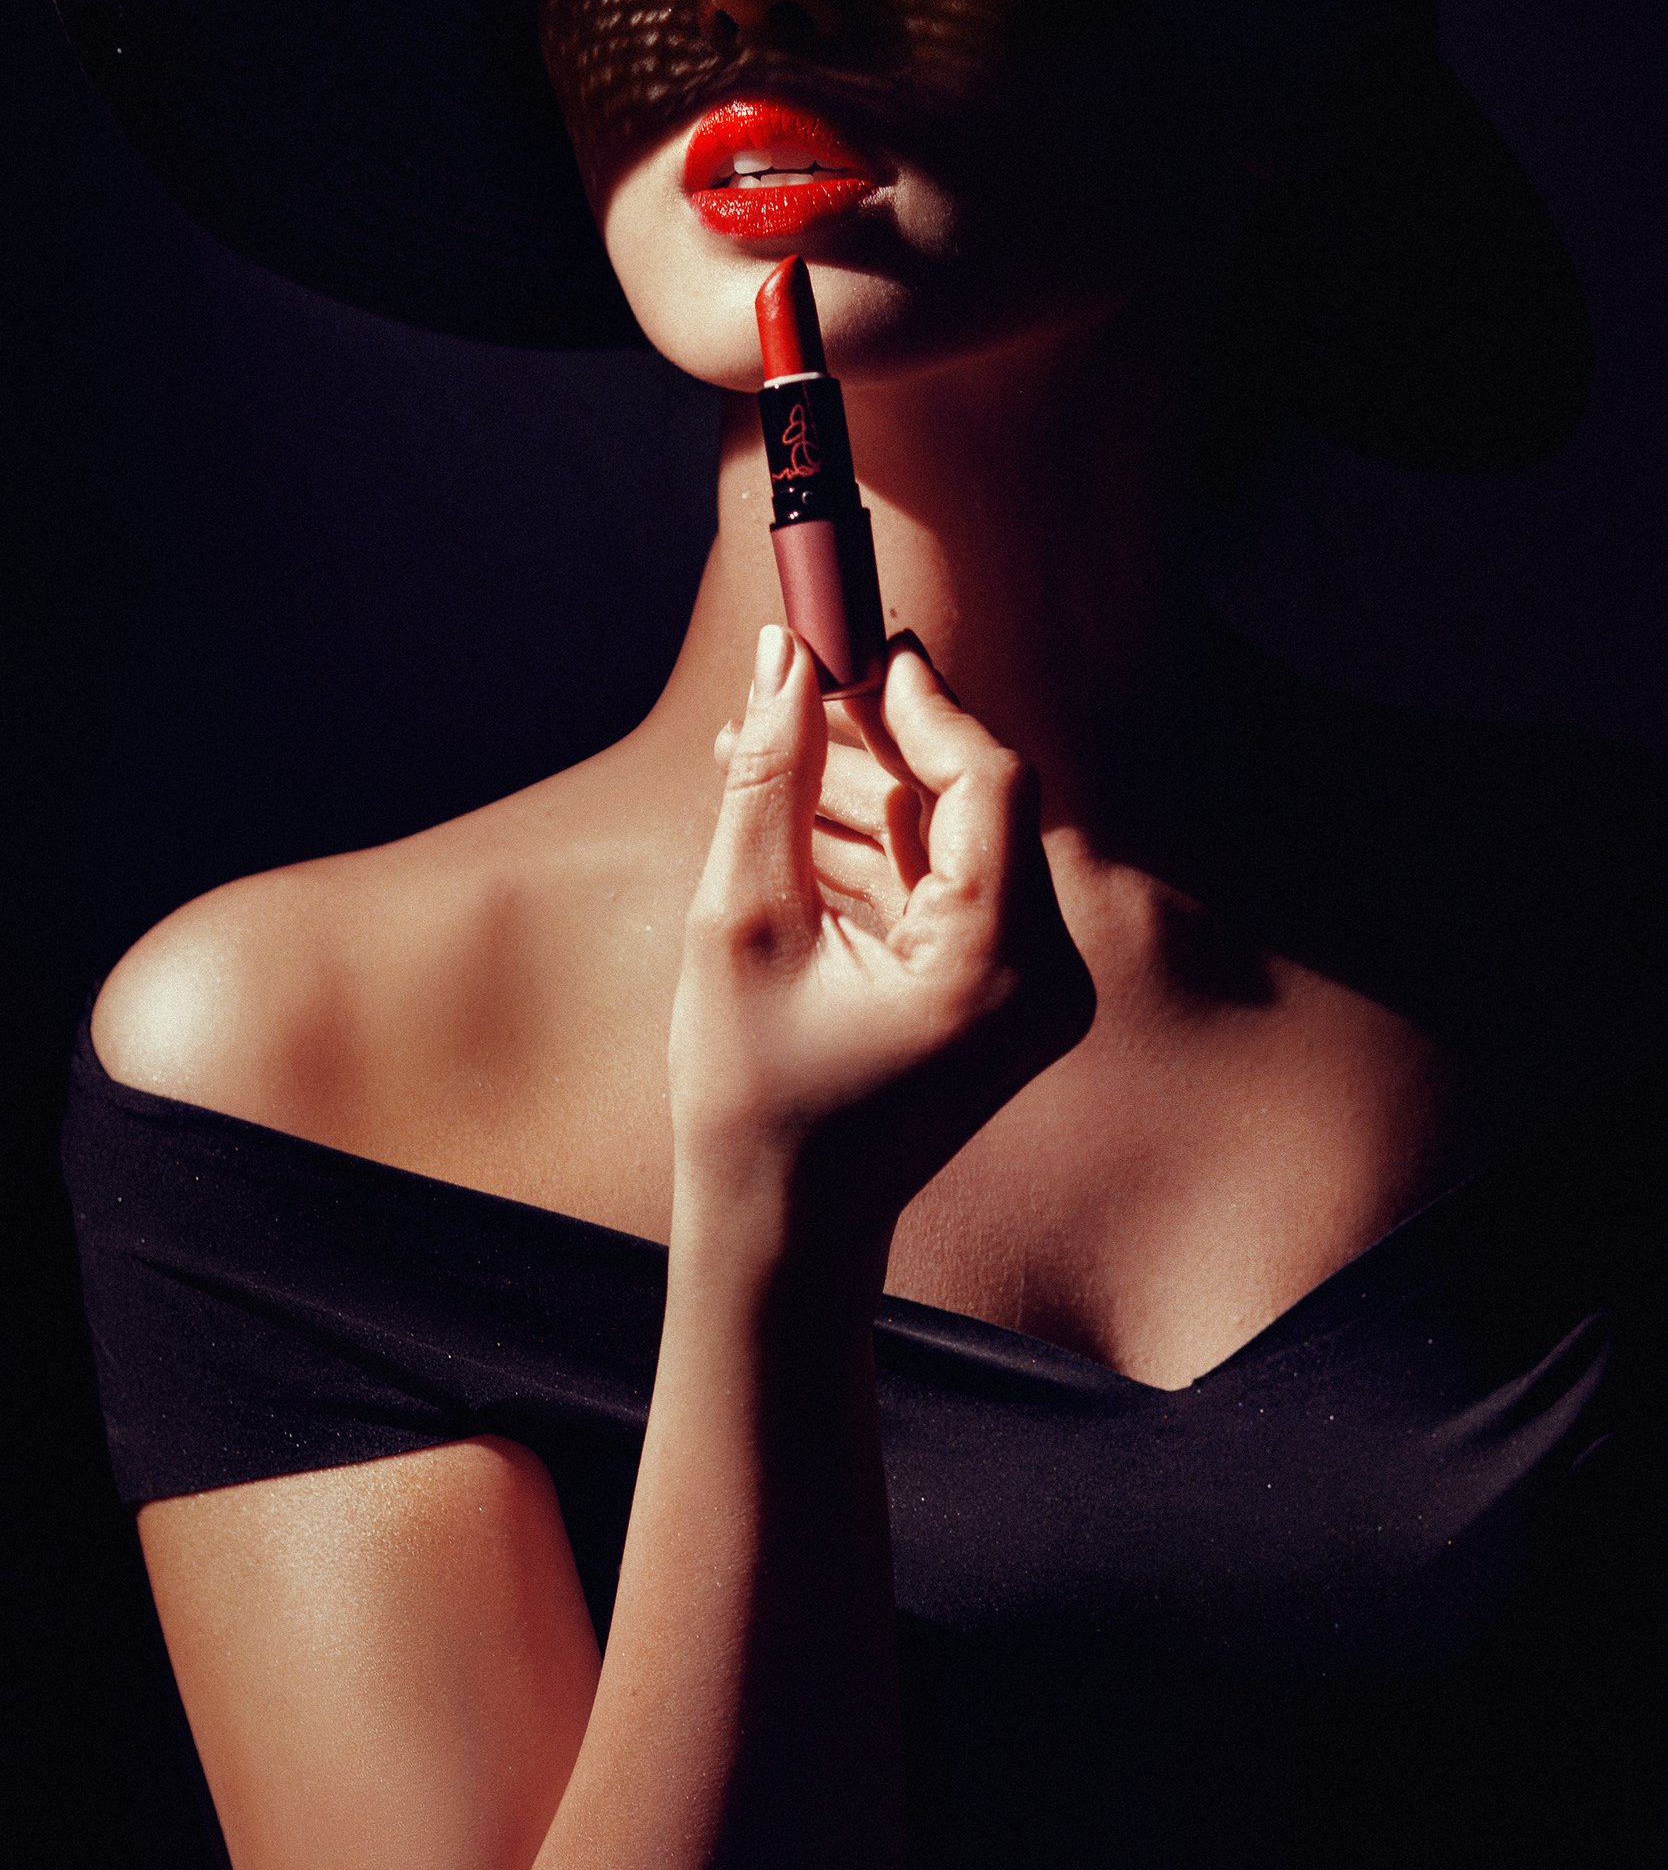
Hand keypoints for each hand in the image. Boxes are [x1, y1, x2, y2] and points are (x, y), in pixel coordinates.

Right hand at [669, 627, 1095, 1265]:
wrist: (783, 1235)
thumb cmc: (754, 1100)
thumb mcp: (742, 922)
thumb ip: (770, 778)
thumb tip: (782, 655)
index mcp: (1001, 963)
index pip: (988, 779)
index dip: (917, 697)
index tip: (847, 634)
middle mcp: (1043, 971)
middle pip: (975, 800)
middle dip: (879, 734)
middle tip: (801, 665)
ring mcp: (1027, 986)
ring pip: (953, 839)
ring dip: (864, 788)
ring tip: (761, 741)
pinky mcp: (997, 993)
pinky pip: (942, 887)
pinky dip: (876, 847)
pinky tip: (791, 813)